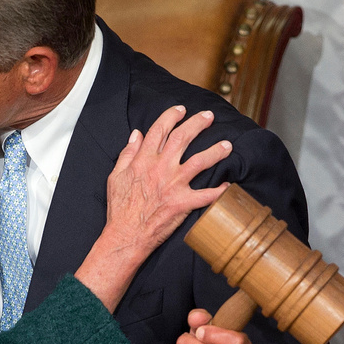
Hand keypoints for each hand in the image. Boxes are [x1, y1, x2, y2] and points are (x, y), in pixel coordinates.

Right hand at [106, 105, 230, 255]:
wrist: (126, 234)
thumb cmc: (119, 208)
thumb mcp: (115, 176)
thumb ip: (127, 154)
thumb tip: (136, 135)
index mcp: (143, 160)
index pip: (160, 130)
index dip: (171, 116)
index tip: (180, 110)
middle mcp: (161, 168)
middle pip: (183, 138)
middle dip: (198, 123)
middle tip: (209, 116)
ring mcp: (174, 185)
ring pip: (200, 161)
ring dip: (216, 151)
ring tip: (227, 145)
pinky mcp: (183, 202)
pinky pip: (207, 195)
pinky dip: (219, 191)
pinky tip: (228, 186)